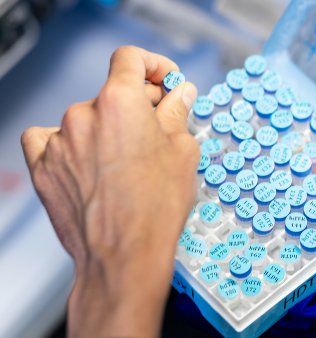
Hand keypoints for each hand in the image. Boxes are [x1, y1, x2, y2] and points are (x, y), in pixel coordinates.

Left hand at [21, 46, 198, 336]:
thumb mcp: (183, 153)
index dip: (152, 65)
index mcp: (120, 100)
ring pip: (85, 117)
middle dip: (137, 106)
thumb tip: (179, 95)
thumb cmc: (156, 208)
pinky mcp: (43, 166)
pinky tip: (86, 159)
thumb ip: (177, 114)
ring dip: (106, 128)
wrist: (123, 256)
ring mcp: (58, 140)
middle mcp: (83, 113)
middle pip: (111, 92)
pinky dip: (67, 142)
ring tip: (125, 161)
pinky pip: (49, 139)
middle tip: (157, 131)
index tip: (163, 81)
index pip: (130, 58)